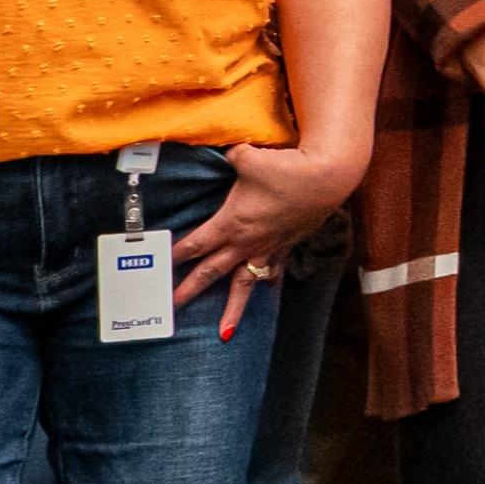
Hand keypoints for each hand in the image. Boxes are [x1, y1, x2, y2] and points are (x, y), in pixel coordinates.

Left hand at [180, 136, 361, 334]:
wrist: (327, 178)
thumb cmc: (286, 169)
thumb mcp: (247, 157)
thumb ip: (230, 157)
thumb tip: (225, 151)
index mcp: (231, 223)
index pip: (195, 245)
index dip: (173, 256)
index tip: (157, 268)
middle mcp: (247, 242)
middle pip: (211, 272)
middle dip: (189, 291)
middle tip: (170, 307)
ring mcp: (269, 247)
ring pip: (245, 284)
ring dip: (233, 309)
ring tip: (224, 332)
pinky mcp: (288, 244)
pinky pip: (274, 269)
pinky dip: (268, 281)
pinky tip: (266, 289)